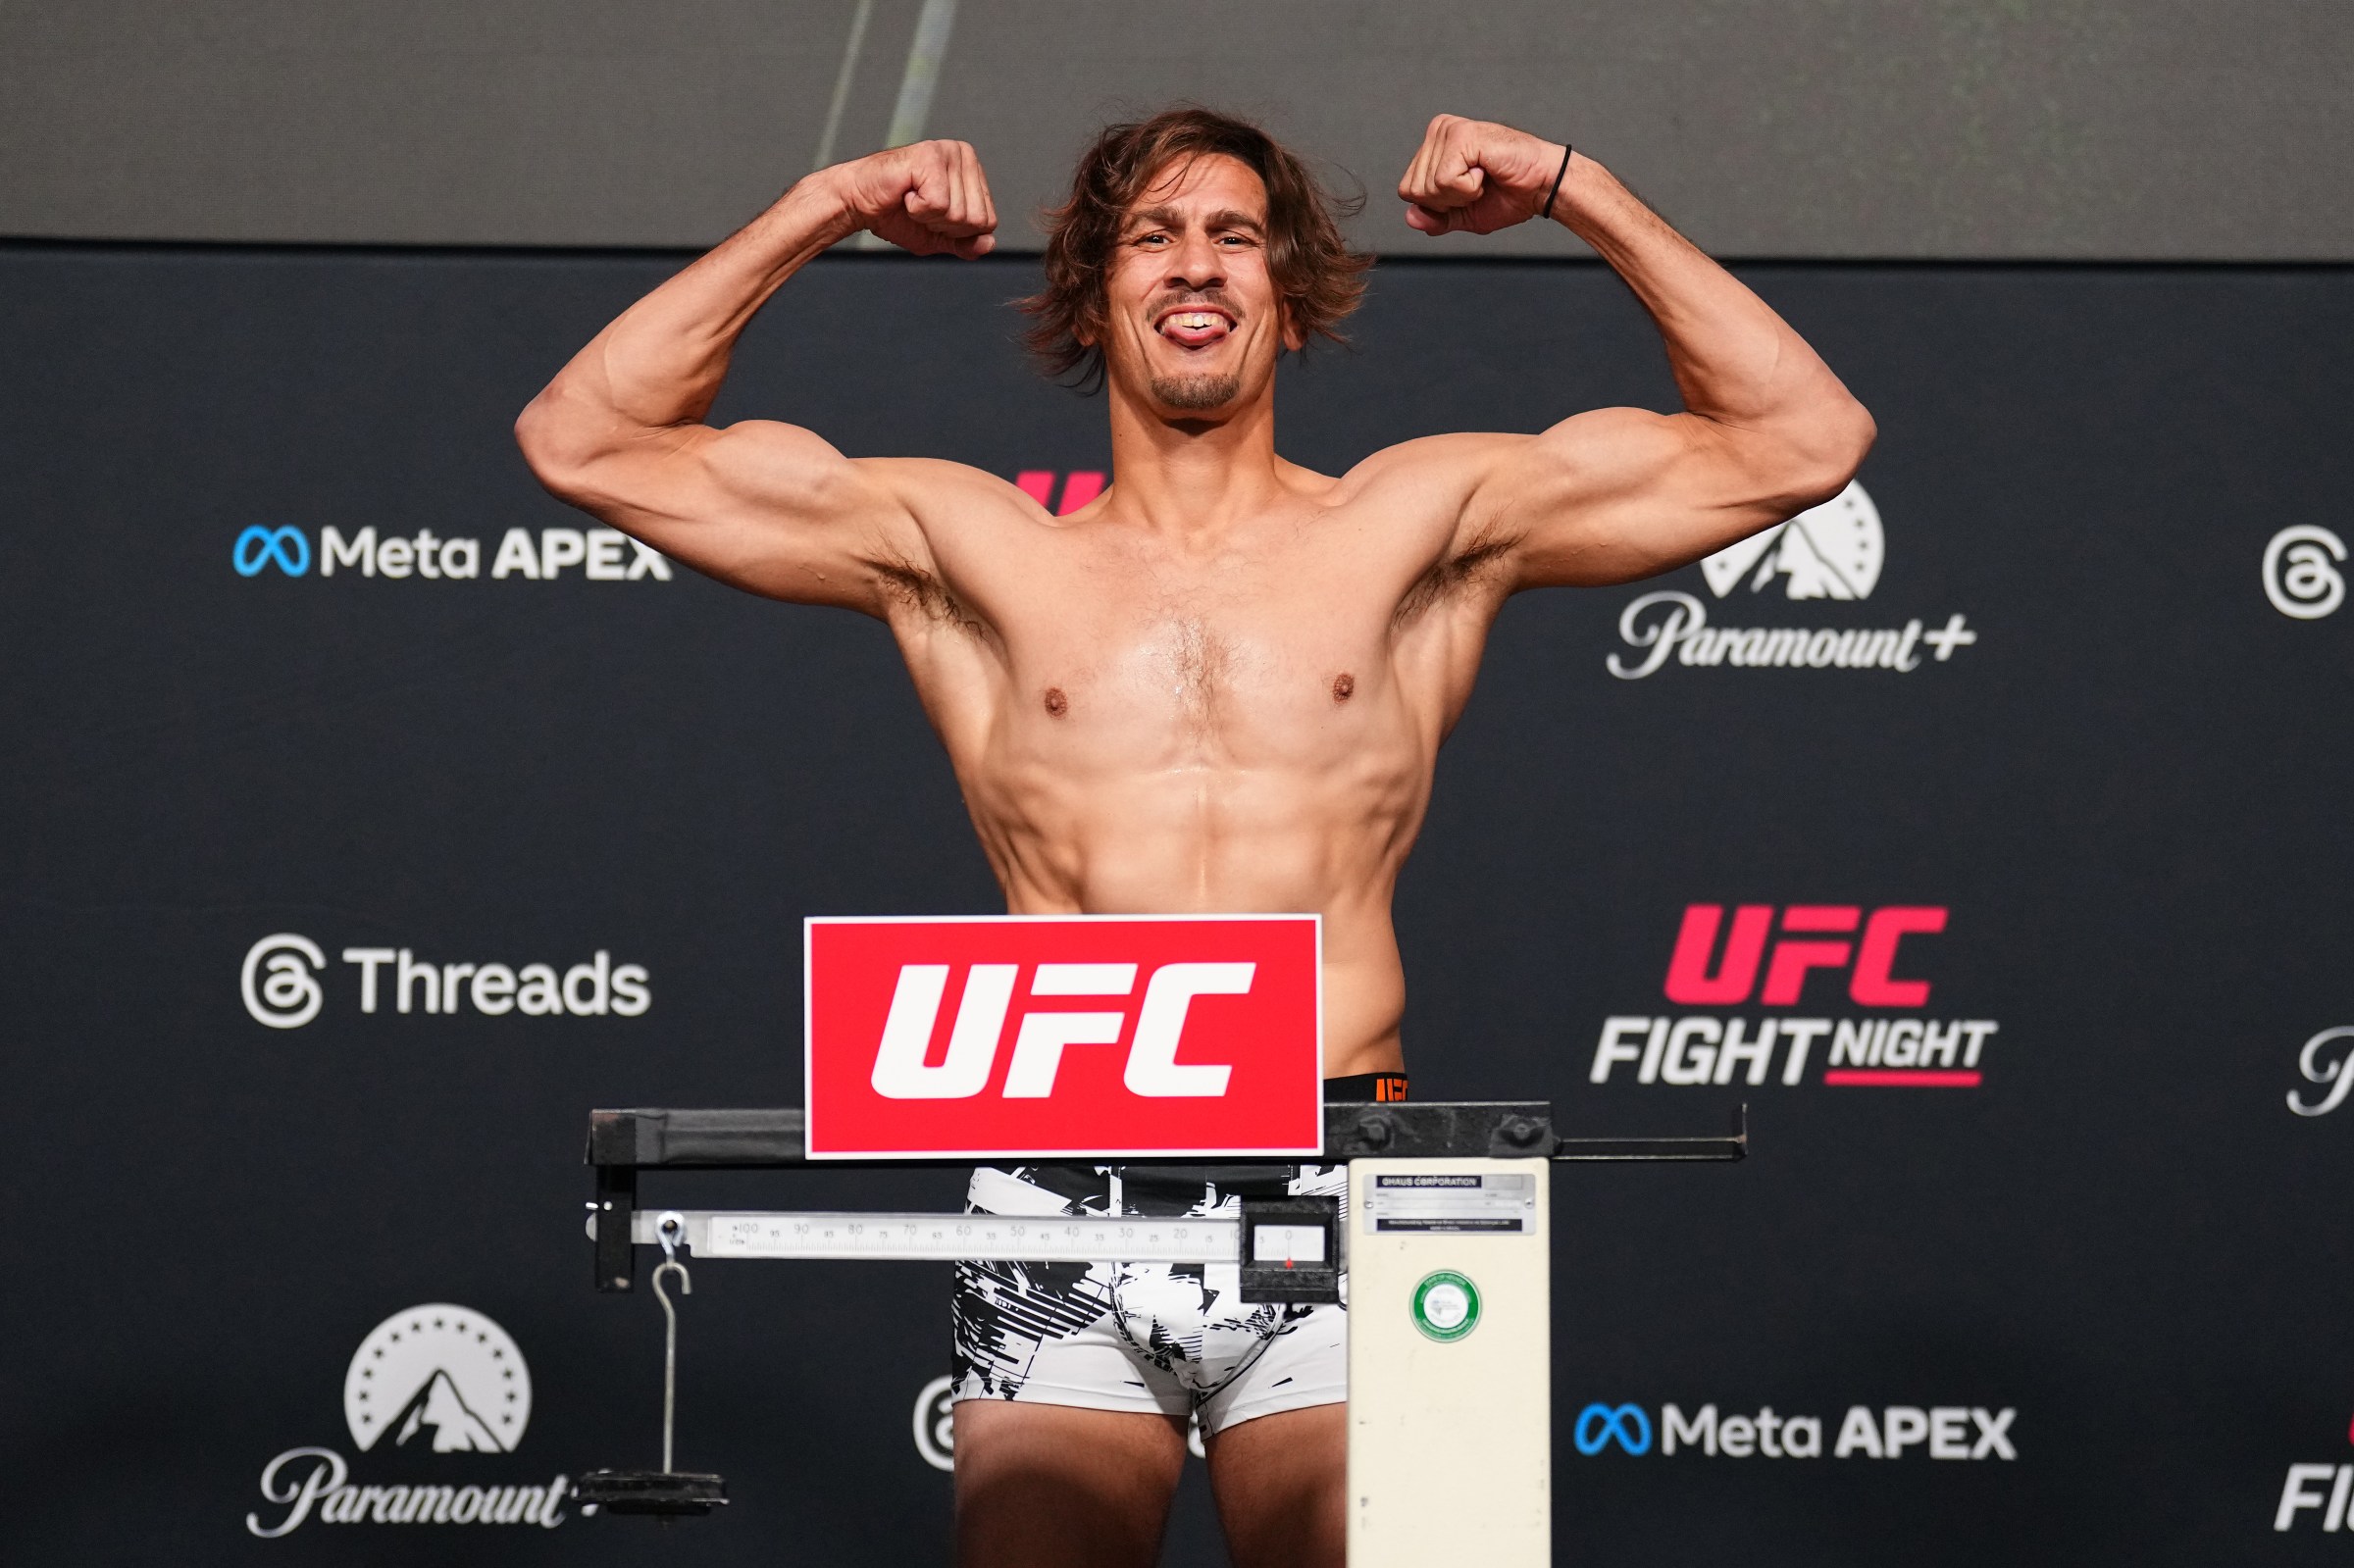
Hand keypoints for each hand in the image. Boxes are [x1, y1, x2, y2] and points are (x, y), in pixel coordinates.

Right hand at [828, 141, 997, 257]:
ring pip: (959, 213)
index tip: (933, 216)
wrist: (858, 203)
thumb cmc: (896, 214)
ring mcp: (949, 152)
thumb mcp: (938, 237)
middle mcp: (965, 155)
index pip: (988, 222)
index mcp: (973, 171)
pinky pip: (938, 204)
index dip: (957, 232)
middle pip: (977, 219)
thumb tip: (988, 244)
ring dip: (929, 217)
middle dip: (945, 226)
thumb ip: (966, 243)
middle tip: (921, 208)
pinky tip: (906, 193)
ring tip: (912, 199)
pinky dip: (918, 209)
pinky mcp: (930, 156)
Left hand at [1398, 115, 1568, 235]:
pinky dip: (1468, 188)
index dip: (1437, 205)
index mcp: (1434, 146)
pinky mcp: (1461, 135)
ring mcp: (1448, 130)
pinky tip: (1485, 171)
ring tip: (1483, 176)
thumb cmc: (1509, 194)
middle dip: (1447, 201)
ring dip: (1460, 194)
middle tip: (1477, 185)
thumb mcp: (1463, 215)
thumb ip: (1435, 218)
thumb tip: (1410, 217)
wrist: (1542, 187)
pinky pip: (1445, 181)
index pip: (1407, 190)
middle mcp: (1437, 131)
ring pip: (1428, 186)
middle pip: (1413, 190)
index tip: (1467, 192)